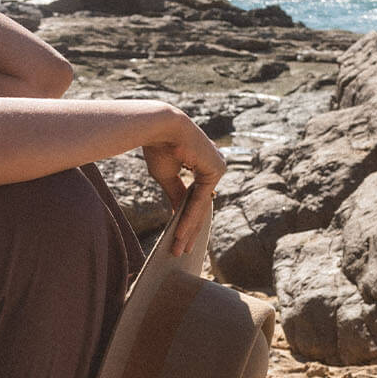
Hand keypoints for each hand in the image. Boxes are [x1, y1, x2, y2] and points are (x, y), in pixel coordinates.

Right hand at [141, 108, 225, 256]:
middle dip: (190, 230)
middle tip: (182, 250)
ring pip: (201, 207)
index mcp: (203, 163)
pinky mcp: (216, 171)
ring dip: (188, 229)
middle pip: (201, 205)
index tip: (180, 236)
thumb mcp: (167, 176)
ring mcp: (217, 168)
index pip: (197, 197)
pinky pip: (200, 202)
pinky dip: (188, 219)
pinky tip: (179, 234)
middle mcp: (214, 165)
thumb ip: (177, 193)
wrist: (159, 127)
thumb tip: (178, 214)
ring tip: (178, 249)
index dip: (188, 218)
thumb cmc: (159, 145)